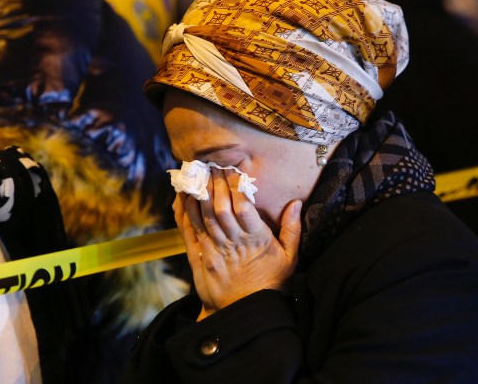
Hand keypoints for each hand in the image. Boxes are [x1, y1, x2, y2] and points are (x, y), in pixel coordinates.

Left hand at [173, 168, 301, 320]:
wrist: (244, 312)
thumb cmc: (270, 283)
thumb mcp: (290, 258)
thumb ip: (292, 229)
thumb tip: (296, 203)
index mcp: (256, 239)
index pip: (243, 207)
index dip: (235, 186)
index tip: (232, 169)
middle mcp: (233, 242)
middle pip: (220, 208)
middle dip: (215, 184)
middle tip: (211, 165)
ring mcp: (213, 249)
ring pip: (203, 216)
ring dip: (198, 193)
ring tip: (196, 173)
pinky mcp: (199, 257)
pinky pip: (189, 230)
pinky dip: (184, 212)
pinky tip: (182, 195)